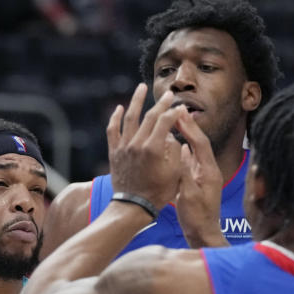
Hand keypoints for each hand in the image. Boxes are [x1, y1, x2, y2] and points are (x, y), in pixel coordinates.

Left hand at [106, 83, 186, 209]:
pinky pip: (112, 130)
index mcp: (153, 148)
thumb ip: (175, 151)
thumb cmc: (158, 192)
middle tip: (169, 95)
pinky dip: (115, 117)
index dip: (174, 112)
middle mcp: (137, 144)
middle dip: (161, 104)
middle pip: (150, 117)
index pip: (166, 122)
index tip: (181, 107)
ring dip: (136, 101)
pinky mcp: (114, 152)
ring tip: (141, 87)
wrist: (133, 207)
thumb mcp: (174, 173)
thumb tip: (171, 135)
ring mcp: (124, 147)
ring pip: (129, 117)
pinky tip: (119, 107)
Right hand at [174, 111, 227, 247]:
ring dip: (185, 134)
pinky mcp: (198, 181)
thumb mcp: (188, 195)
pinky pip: (191, 159)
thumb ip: (184, 172)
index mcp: (209, 172)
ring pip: (195, 149)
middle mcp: (208, 170)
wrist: (203, 235)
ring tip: (174, 121)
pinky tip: (176, 143)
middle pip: (199, 142)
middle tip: (176, 110)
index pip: (199, 143)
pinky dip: (183, 148)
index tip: (178, 113)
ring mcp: (204, 175)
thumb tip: (181, 149)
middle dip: (188, 126)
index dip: (189, 127)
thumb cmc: (196, 219)